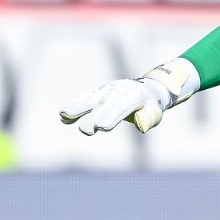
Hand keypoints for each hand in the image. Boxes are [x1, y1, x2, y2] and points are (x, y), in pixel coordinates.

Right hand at [59, 60, 198, 134]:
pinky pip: (86, 100)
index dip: (111, 116)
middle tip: (87, 131)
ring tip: (64, 116)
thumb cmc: (152, 104)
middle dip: (94, 116)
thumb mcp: (156, 110)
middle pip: (103, 103)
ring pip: (90, 99)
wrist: (148, 88)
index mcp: (134, 95)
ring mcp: (107, 91)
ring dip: (78, 108)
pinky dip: (75, 107)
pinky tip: (63, 117)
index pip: (121, 106)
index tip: (102, 127)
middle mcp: (118, 91)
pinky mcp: (99, 93)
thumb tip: (142, 126)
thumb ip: (149, 117)